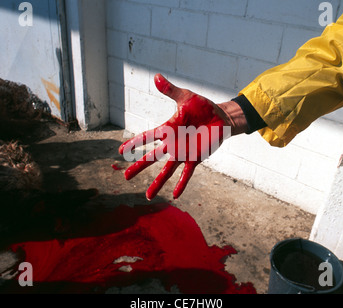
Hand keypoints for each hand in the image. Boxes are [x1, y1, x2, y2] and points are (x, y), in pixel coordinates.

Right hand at [119, 74, 231, 199]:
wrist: (221, 117)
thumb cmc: (203, 107)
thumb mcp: (186, 97)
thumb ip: (170, 90)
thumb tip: (156, 76)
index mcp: (168, 128)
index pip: (147, 137)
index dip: (134, 143)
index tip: (120, 151)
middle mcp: (172, 143)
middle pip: (151, 157)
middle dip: (138, 167)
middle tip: (125, 176)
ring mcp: (183, 153)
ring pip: (166, 170)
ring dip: (157, 183)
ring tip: (148, 196)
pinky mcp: (195, 158)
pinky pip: (186, 173)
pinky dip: (181, 184)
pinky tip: (175, 195)